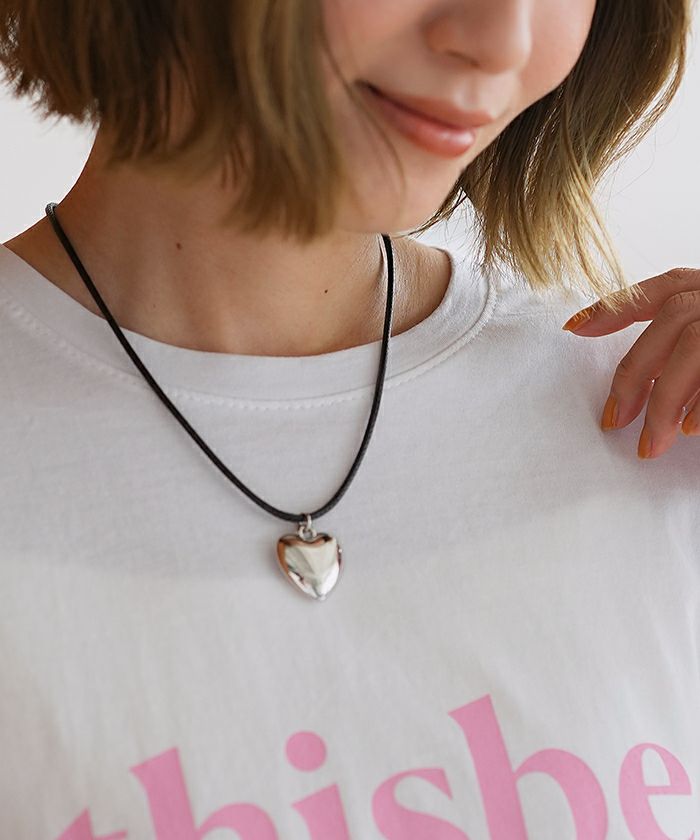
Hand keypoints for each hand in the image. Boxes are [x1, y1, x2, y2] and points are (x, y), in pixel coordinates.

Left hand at [562, 267, 699, 459]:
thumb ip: (678, 346)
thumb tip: (636, 389)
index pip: (663, 288)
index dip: (616, 305)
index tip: (574, 329)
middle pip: (672, 317)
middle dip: (635, 374)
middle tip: (613, 421)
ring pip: (695, 344)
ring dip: (665, 400)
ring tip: (649, 444)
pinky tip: (689, 430)